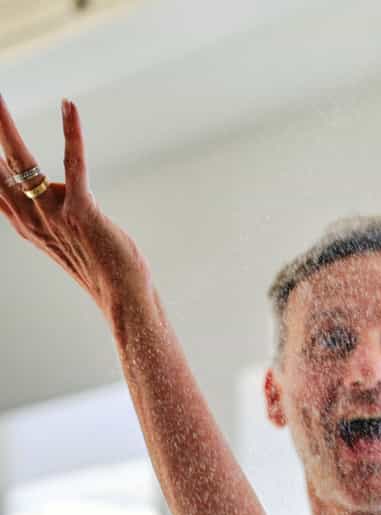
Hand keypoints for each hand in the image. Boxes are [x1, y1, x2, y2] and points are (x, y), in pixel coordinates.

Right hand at [0, 96, 150, 314]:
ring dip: (4, 126)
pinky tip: (69, 106)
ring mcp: (53, 214)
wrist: (123, 298)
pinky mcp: (81, 211)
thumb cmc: (100, 265)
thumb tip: (50, 182)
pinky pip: (73, 164)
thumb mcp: (64, 232)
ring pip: (20, 161)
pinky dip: (71, 133)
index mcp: (22, 221)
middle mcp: (29, 216)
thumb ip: (51, 205)